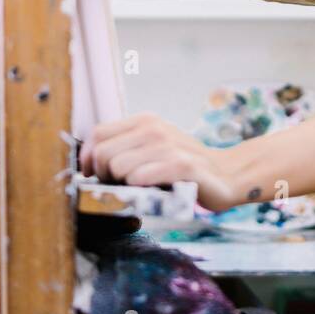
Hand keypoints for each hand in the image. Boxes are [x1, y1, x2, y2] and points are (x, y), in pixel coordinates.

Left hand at [80, 112, 239, 213]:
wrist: (226, 174)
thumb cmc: (184, 166)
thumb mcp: (153, 148)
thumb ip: (126, 149)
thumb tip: (89, 164)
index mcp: (144, 121)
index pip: (97, 134)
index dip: (87, 159)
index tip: (93, 176)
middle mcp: (154, 128)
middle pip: (102, 153)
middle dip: (103, 176)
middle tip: (120, 187)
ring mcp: (168, 145)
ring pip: (118, 167)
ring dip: (123, 186)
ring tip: (140, 190)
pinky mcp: (181, 165)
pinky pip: (140, 178)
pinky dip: (140, 189)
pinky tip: (152, 192)